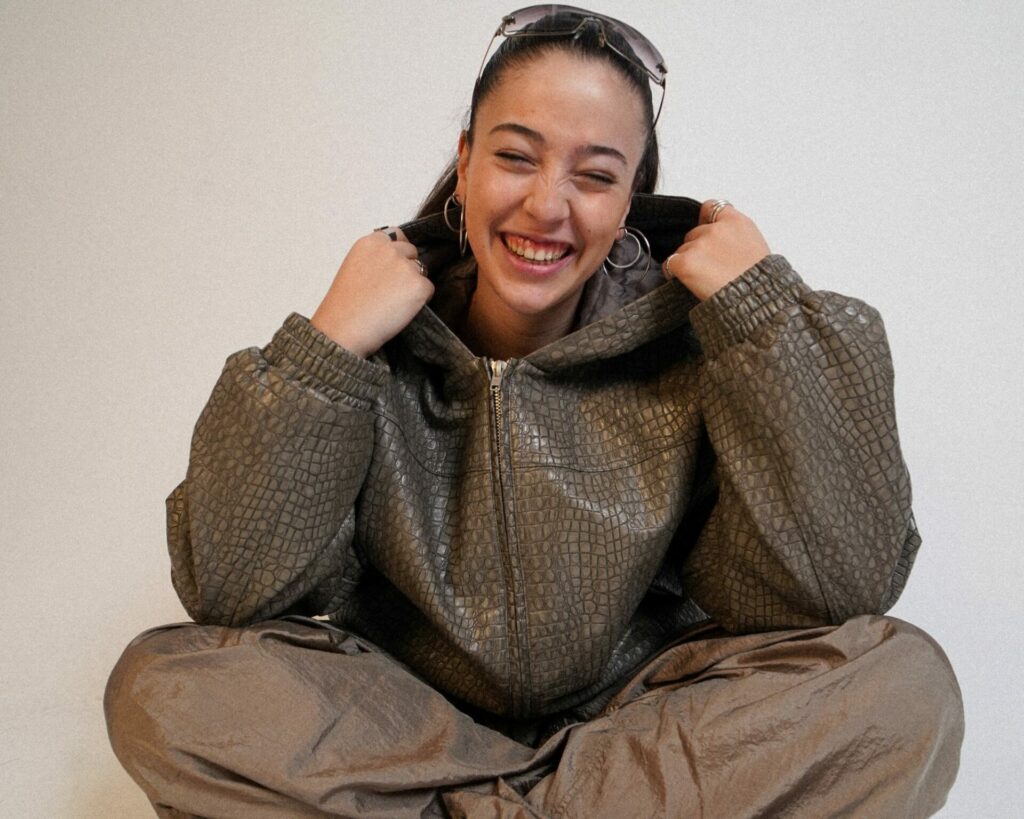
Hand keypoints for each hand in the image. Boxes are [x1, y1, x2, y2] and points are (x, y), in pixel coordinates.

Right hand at [311, 227, 433, 356]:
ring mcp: (406, 266)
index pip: (397, 236)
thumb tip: (396, 261)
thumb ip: (375, 258)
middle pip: (412, 252)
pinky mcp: (419, 285)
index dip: (398, 253)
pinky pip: (428, 290)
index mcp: (370, 242)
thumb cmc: (345, 306)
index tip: (393, 268)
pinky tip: (400, 311)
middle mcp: (390, 249)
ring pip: (421, 271)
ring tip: (392, 303)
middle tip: (391, 291)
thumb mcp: (354, 268)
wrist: (344, 329)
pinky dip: (420, 301)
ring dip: (413, 285)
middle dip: (407, 268)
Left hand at [662, 200, 770, 300]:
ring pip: (683, 249)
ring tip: (704, 278)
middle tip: (709, 267)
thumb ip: (736, 235)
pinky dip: (672, 272)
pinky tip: (683, 280)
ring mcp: (699, 245)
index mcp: (736, 222)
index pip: (711, 207)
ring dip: (688, 261)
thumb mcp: (755, 246)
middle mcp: (716, 229)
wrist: (755, 300)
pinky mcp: (686, 262)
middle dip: (698, 247)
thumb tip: (722, 239)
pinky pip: (669, 264)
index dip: (706, 220)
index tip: (706, 230)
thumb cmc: (760, 281)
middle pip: (695, 232)